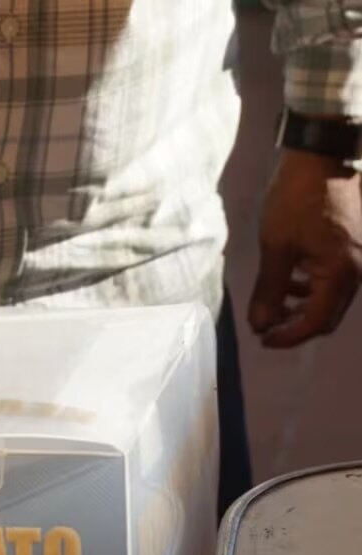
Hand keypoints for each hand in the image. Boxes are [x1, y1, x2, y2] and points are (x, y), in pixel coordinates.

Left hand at [248, 149, 361, 347]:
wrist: (320, 158)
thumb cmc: (296, 199)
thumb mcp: (275, 246)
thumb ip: (269, 289)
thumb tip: (260, 323)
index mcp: (339, 274)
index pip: (315, 322)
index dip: (287, 336)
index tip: (261, 339)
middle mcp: (357, 272)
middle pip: (326, 317)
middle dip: (294, 325)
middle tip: (264, 327)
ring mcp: (358, 261)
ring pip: (330, 300)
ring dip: (301, 308)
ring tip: (272, 306)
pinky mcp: (353, 249)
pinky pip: (334, 281)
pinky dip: (311, 289)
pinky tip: (289, 283)